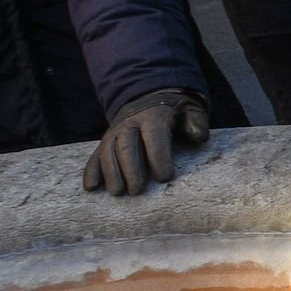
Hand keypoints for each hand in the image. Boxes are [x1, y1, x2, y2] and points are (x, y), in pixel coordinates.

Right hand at [83, 89, 208, 195]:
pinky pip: (95, 155)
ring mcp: (115, 132)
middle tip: (137, 191)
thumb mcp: (190, 110)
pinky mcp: (105, 141)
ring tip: (117, 193)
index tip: (165, 177)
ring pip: (108, 151)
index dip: (159, 156)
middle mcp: (130, 123)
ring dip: (111, 173)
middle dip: (131, 169)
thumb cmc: (175, 111)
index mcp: (154, 117)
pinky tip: (91, 187)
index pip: (154, 136)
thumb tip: (199, 137)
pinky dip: (91, 171)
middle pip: (127, 146)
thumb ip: (196, 122)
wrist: (149, 97)